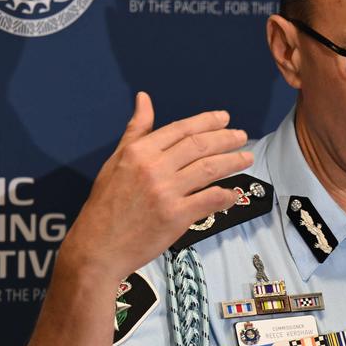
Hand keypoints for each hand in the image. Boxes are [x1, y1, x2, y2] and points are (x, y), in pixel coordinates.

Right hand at [59, 92, 252, 281]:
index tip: (224, 118)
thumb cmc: (106, 205)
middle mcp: (153, 167)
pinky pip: (209, 199)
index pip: (181, 129)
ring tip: (247, 158)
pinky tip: (234, 193)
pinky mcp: (175, 216)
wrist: (98, 247)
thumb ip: (136, 130)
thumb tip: (144, 98)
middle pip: (199, 145)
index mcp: (138, 151)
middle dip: (226, 138)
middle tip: (242, 136)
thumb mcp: (116, 161)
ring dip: (232, 161)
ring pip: (209, 168)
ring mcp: (165, 192)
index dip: (206, 121)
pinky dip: (226, 195)